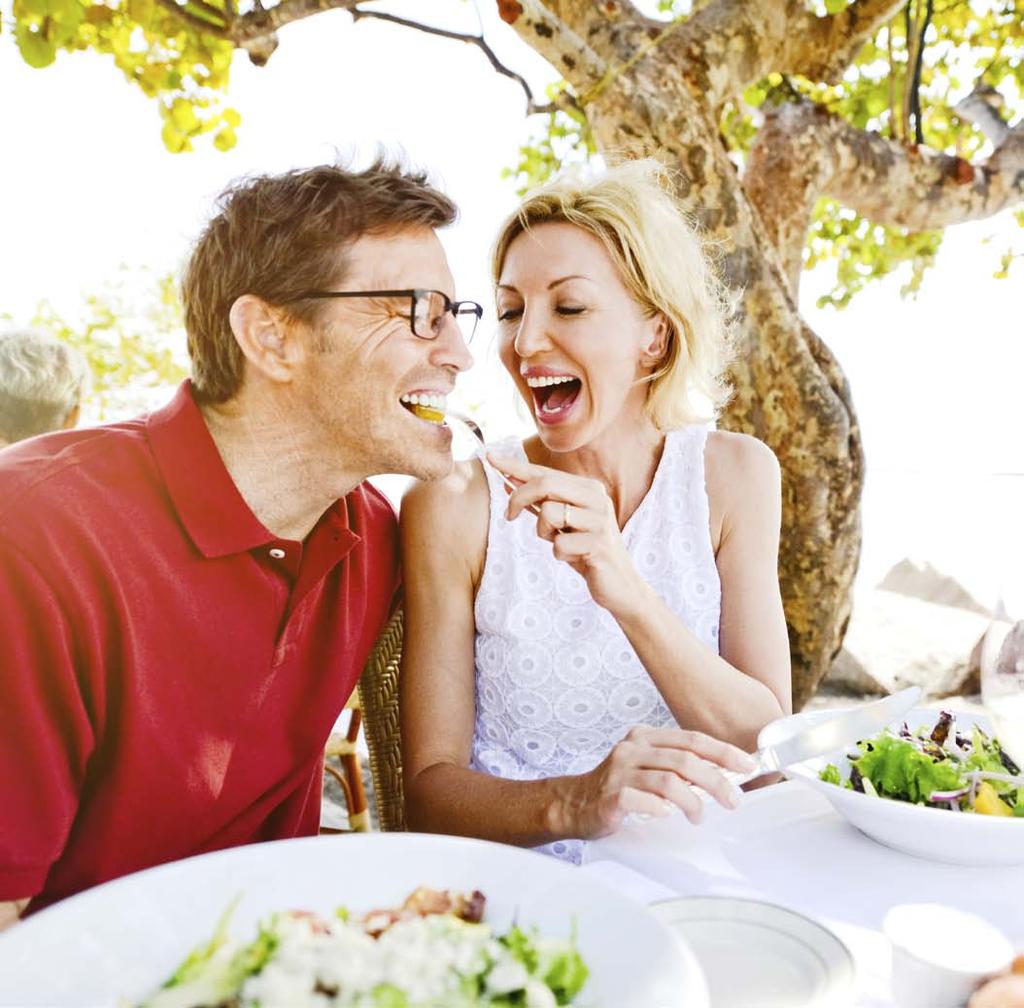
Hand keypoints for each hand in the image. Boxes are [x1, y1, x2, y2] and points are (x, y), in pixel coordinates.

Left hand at [488, 453, 644, 613]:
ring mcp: (600, 519)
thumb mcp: (561, 523)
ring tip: (561, 543)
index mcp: (587, 488)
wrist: (619, 584)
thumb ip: (539, 503)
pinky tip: (577, 559)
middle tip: (509, 516)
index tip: (489, 455)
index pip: (545, 472)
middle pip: (545, 485)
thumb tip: (508, 481)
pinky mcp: (599, 543)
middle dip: (519, 499)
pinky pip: (559, 545)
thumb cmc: (586, 551)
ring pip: (549, 513)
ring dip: (544, 533)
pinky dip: (560, 554)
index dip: (515, 465)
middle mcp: (597, 497)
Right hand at [559, 725, 756, 838]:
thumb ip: (677, 767)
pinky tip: (668, 817)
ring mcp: (620, 771)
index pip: (691, 739)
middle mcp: (632, 749)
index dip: (723, 752)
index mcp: (645, 737)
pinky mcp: (611, 796)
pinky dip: (662, 810)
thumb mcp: (647, 766)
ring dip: (694, 801)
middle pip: (685, 759)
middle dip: (716, 780)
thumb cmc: (619, 788)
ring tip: (700, 816)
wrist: (575, 803)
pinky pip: (644, 801)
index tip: (748, 766)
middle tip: (733, 800)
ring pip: (669, 781)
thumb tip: (724, 777)